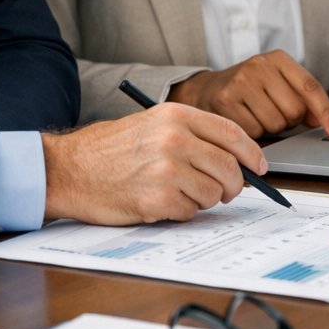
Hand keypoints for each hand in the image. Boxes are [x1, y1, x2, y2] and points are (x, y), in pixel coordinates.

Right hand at [41, 104, 266, 223]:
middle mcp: (175, 139)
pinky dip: (182, 212)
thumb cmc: (109, 149)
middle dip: (233, 184)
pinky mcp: (157, 199)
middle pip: (229, 167)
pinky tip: (161, 203)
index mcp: (176, 115)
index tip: (260, 167)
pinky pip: (190, 212)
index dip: (252, 154)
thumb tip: (235, 158)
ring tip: (179, 193)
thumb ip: (192, 135)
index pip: (232, 134)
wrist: (68, 169)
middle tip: (225, 191)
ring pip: (213, 193)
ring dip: (203, 200)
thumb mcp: (152, 124)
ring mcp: (166, 170)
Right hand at [168, 50, 328, 138]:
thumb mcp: (277, 83)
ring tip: (257, 114)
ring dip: (272, 128)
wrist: (205, 90)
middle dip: (290, 120)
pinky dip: (253, 133)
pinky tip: (244, 120)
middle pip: (295, 110)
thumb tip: (324, 122)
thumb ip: (302, 99)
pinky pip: (255, 132)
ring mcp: (241, 82)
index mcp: (277, 58)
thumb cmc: (249, 89)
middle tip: (274, 112)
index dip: (326, 111)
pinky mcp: (226, 101)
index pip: (310, 87)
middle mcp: (259, 65)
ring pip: (276, 123)